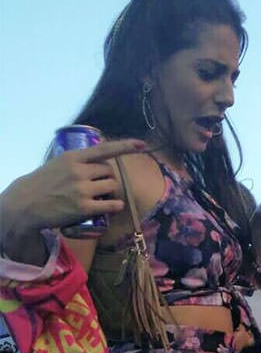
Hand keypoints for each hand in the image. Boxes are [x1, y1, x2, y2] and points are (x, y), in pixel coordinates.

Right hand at [0, 138, 145, 238]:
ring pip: (111, 186)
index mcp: (73, 157)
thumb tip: (99, 159)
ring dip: (111, 191)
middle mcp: (79, 171)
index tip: (142, 144)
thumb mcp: (58, 163)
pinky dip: (115, 205)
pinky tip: (114, 206)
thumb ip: (78, 161)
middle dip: (108, 177)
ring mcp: (82, 190)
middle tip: (99, 185)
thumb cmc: (43, 182)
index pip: (104, 149)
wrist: (26, 203)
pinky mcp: (84, 208)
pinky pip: (110, 205)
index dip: (125, 146)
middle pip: (110, 171)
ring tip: (100, 196)